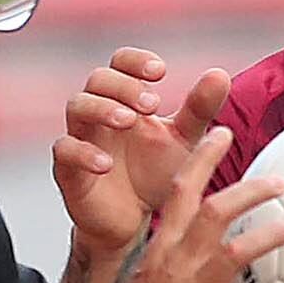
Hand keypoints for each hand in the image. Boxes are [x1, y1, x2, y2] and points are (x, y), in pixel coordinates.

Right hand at [57, 48, 231, 276]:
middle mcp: (99, 113)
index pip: (120, 63)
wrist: (134, 222)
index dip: (135, 61)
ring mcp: (81, 138)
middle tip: (152, 104)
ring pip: (77, 107)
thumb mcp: (183, 141)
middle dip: (124, 86)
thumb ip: (199, 109)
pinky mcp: (68, 170)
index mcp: (125, 99)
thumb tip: (219, 74)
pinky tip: (105, 164)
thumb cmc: (154, 173)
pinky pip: (64, 152)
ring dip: (102, 109)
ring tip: (128, 121)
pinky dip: (82, 153)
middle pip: (98, 79)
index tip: (160, 71)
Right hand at [118, 126, 283, 282]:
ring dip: (268, 237)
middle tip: (278, 182)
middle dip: (248, 191)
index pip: (181, 190)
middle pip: (216, 212)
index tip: (221, 133)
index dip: (202, 158)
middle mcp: (180, 262)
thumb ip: (166, 255)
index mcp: (163, 247)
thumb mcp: (141, 277)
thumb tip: (184, 240)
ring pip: (236, 252)